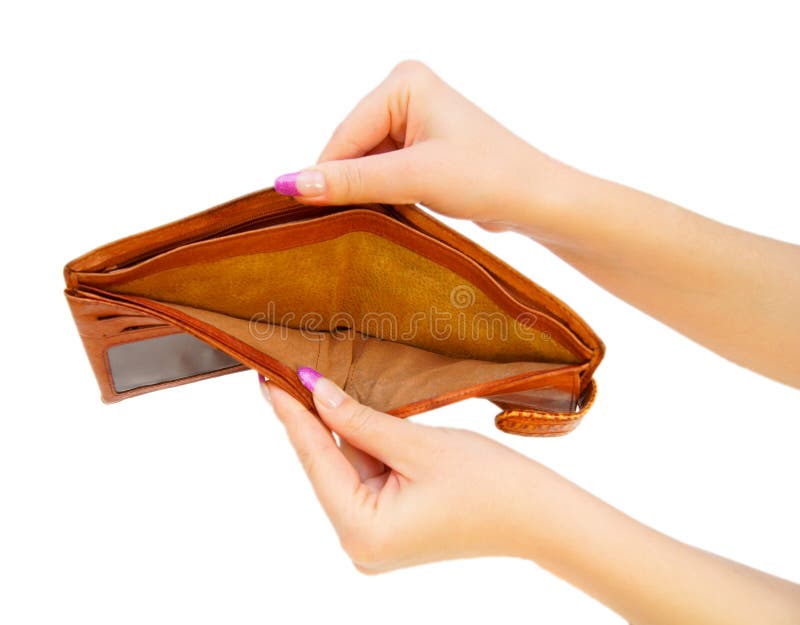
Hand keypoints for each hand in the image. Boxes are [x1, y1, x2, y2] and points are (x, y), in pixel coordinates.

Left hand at [260, 369, 546, 572]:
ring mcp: (374, 539)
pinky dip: (365, 446)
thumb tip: (315, 391)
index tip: (266, 379)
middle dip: (317, 419)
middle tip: (293, 371)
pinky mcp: (388, 528)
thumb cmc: (490, 484)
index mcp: (363, 532)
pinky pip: (365, 478)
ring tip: (328, 382)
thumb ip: (359, 420)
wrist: (538, 516)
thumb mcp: (417, 445)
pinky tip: (358, 413)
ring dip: (346, 430)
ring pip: (347, 469)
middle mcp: (359, 545)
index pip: (315, 461)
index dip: (291, 415)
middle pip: (329, 467)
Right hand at [273, 60, 580, 231]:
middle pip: (352, 147)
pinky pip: (383, 170)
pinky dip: (382, 192)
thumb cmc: (487, 175)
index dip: (326, 174)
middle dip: (351, 182)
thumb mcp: (413, 178)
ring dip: (367, 190)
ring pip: (365, 162)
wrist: (534, 198)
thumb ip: (351, 181)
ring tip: (384, 213)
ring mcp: (414, 120)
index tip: (304, 211)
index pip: (345, 134)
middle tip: (349, 220)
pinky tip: (394, 209)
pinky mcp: (421, 146)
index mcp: (404, 83)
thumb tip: (291, 184)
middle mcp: (406, 94)